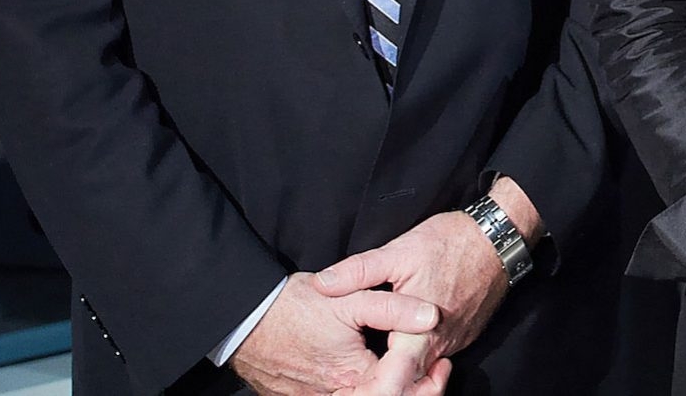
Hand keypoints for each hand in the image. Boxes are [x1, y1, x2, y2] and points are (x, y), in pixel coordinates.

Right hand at [229, 272, 447, 395]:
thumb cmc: (295, 307)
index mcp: (351, 377)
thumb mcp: (351, 299)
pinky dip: (362, 390)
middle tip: (434, 374)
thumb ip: (394, 308)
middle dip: (413, 391)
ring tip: (409, 373)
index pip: (399, 392)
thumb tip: (431, 318)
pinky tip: (375, 375)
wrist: (243, 318)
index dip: (427, 383)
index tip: (442, 365)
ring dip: (389, 391)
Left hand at [314, 179, 539, 368]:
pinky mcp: (464, 333)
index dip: (370, 390)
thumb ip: (358, 271)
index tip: (350, 386)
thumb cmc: (451, 242)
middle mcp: (440, 346)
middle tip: (357, 377)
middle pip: (409, 383)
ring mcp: (455, 341)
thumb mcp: (399, 250)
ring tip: (377, 356)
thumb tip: (322, 284)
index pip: (392, 383)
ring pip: (424, 369)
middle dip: (382, 381)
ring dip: (402, 368)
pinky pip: (438, 353)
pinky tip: (405, 336)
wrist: (500, 236)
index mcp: (418, 334)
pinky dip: (420, 353)